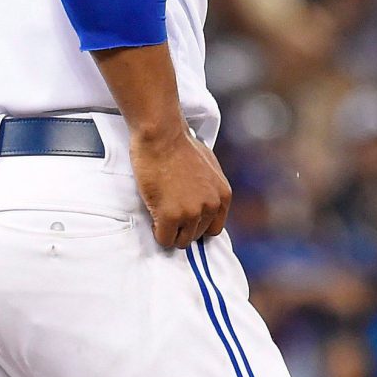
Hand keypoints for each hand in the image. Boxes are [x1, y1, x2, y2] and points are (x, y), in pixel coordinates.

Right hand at [134, 127, 230, 249]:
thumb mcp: (208, 165)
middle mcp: (211, 206)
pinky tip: (154, 219)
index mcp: (223, 195)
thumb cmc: (179, 144)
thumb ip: (209, 187)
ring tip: (160, 214)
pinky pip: (164, 239)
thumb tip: (203, 199)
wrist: (162, 135)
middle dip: (182, 227)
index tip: (184, 217)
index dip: (196, 224)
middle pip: (196, 236)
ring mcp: (191, 213)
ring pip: (181, 241)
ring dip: (170, 231)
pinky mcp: (171, 215)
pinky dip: (158, 233)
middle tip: (167, 212)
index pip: (213, 228)